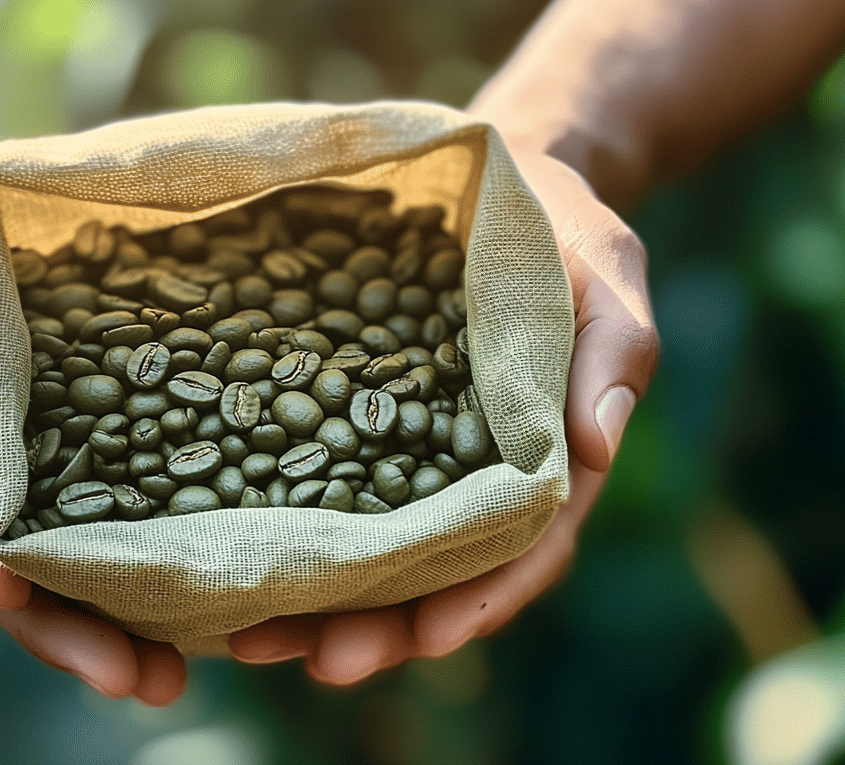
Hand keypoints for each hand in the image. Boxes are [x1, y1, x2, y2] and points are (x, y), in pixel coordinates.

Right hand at [0, 153, 187, 704]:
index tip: (9, 590)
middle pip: (15, 576)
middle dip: (66, 633)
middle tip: (132, 680)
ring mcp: (37, 474)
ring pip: (74, 564)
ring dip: (121, 622)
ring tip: (177, 672)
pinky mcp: (92, 446)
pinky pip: (123, 506)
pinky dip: (157, 551)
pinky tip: (214, 591)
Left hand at [227, 148, 658, 683]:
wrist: (497, 183)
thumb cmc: (561, 232)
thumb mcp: (605, 273)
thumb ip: (614, 353)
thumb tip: (597, 446)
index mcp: (545, 462)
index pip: (521, 551)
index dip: (479, 600)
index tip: (430, 640)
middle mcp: (473, 476)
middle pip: (434, 574)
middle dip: (382, 627)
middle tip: (323, 662)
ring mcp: (414, 455)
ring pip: (373, 549)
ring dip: (320, 601)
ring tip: (254, 642)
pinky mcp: (360, 421)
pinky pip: (325, 484)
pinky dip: (287, 526)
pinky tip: (229, 553)